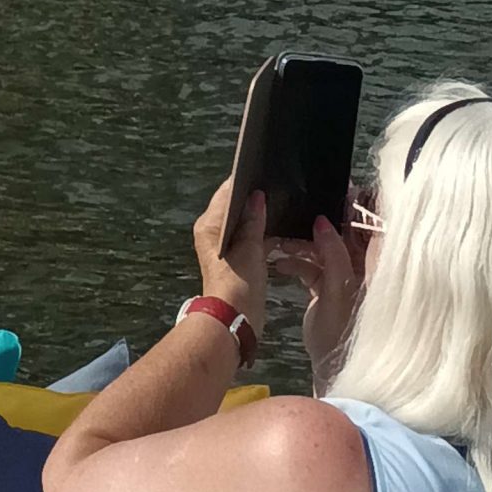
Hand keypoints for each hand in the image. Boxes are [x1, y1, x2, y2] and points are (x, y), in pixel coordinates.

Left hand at [192, 181, 268, 330]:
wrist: (235, 320)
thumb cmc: (238, 284)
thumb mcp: (249, 250)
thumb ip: (253, 221)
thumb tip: (257, 196)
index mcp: (209, 225)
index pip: (225, 193)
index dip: (243, 182)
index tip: (263, 171)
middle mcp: (212, 232)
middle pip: (234, 206)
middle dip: (254, 198)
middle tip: (278, 188)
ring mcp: (224, 246)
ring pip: (244, 222)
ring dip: (260, 217)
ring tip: (282, 206)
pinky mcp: (236, 259)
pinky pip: (250, 237)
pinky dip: (262, 233)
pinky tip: (280, 230)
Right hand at [276, 213, 368, 392]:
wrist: (335, 372)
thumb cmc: (343, 336)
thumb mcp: (338, 293)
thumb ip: (333, 256)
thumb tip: (322, 220)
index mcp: (375, 268)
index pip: (373, 228)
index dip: (360, 207)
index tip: (340, 186)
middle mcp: (363, 269)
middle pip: (345, 234)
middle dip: (322, 220)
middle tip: (297, 206)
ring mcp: (346, 279)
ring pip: (325, 248)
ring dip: (302, 243)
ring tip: (277, 241)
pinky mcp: (329, 288)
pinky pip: (313, 265)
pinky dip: (297, 262)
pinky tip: (278, 263)